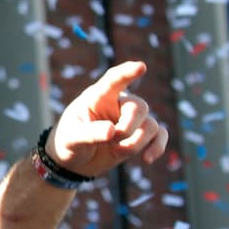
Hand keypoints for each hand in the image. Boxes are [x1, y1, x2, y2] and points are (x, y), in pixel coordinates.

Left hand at [47, 61, 167, 177]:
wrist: (74, 161)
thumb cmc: (69, 141)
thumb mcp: (72, 137)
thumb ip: (90, 133)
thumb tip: (112, 131)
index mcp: (98, 97)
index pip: (114, 80)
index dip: (127, 73)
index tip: (141, 67)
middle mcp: (118, 104)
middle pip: (139, 107)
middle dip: (128, 128)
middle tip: (112, 140)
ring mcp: (131, 120)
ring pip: (151, 125)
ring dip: (136, 143)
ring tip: (116, 150)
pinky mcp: (140, 135)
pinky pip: (160, 135)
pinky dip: (157, 147)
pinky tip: (147, 159)